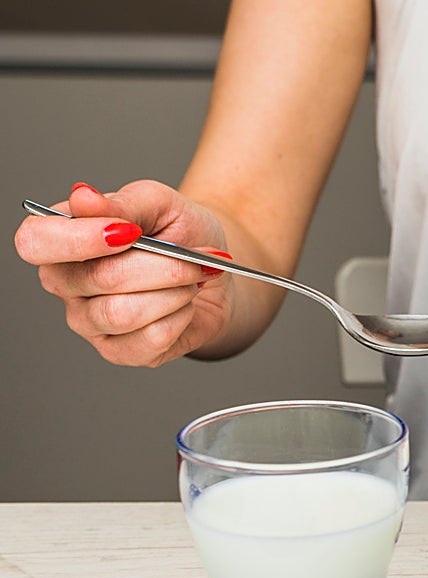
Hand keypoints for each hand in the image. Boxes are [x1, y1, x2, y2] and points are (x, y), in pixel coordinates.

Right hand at [13, 180, 232, 366]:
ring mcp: (89, 321)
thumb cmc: (182, 234)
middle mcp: (65, 283)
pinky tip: (184, 305)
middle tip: (191, 256)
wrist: (214, 272)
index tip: (130, 232)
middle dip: (161, 265)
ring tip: (190, 279)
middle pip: (99, 278)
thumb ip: (123, 203)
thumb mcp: (159, 204)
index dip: (79, 238)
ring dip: (173, 292)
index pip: (35, 242)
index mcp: (61, 239)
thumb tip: (82, 197)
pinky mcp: (119, 351)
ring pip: (123, 313)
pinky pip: (151, 338)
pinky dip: (181, 316)